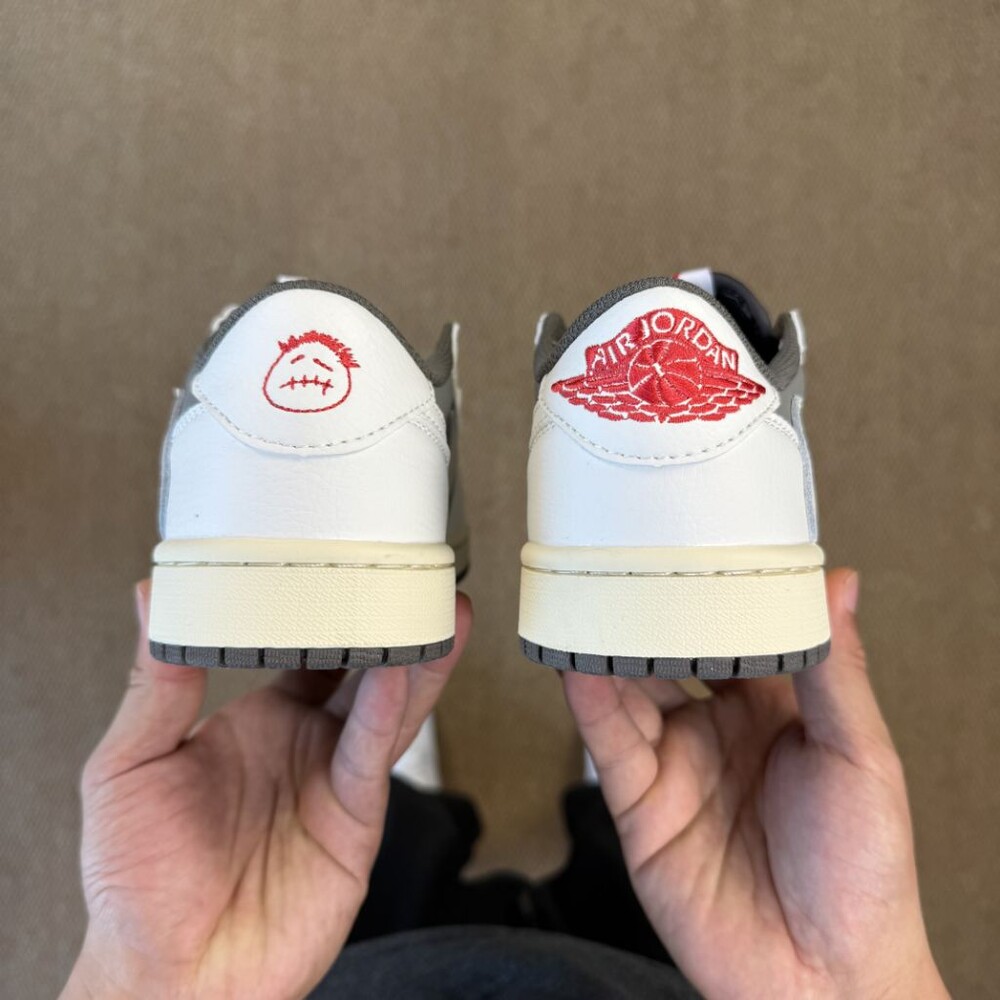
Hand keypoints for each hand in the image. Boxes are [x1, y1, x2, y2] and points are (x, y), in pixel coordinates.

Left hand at [63, 581, 471, 999]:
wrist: (172, 978)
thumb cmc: (139, 885)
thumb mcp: (128, 766)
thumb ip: (155, 685)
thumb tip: (155, 604)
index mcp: (258, 720)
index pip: (304, 649)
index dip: (328, 607)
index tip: (342, 562)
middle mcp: (304, 743)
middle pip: (361, 668)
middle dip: (391, 624)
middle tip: (415, 576)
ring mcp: (333, 780)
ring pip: (387, 705)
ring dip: (415, 659)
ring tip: (441, 612)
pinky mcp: (355, 820)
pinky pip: (375, 756)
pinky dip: (391, 713)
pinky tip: (401, 674)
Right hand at [564, 570, 947, 999]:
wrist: (826, 982)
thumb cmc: (865, 876)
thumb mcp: (863, 757)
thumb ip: (838, 671)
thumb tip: (841, 586)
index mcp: (777, 710)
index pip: (734, 633)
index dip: (712, 592)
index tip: (694, 543)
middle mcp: (720, 730)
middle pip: (671, 654)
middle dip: (649, 610)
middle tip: (626, 557)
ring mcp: (677, 764)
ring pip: (631, 688)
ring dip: (608, 645)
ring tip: (590, 596)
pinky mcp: (640, 804)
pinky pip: (609, 742)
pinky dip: (589, 699)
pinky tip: (579, 663)